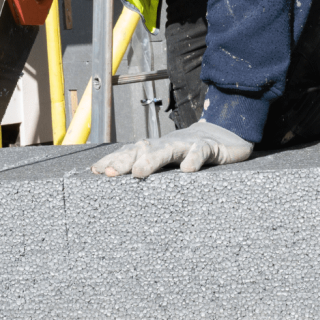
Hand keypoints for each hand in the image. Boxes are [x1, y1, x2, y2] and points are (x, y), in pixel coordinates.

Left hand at [90, 120, 253, 179]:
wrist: (224, 136)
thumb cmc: (189, 154)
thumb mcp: (168, 163)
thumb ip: (149, 168)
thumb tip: (121, 183)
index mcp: (154, 149)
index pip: (129, 153)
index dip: (112, 160)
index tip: (95, 171)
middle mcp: (167, 144)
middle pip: (142, 149)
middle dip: (124, 160)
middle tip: (110, 173)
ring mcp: (187, 144)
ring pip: (167, 149)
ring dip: (151, 159)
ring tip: (139, 173)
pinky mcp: (209, 147)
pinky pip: (201, 152)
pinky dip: (194, 159)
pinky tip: (187, 170)